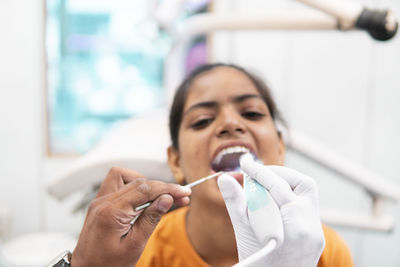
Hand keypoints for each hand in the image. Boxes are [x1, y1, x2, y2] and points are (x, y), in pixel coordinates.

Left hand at [71, 167, 190, 266]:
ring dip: (146, 184)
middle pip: (138, 181)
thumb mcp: (134, 245)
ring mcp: (99, 201)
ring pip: (126, 177)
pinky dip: (134, 188)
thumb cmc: (108, 264)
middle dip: (161, 187)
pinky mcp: (100, 203)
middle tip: (180, 197)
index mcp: (111, 212)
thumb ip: (150, 219)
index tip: (184, 192)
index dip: (168, 189)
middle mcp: (103, 201)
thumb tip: (167, 199)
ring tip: (159, 199)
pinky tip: (143, 200)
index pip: (145, 190)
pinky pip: (118, 184)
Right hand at [218, 162, 324, 266]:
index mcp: (295, 227)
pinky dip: (288, 199)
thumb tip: (224, 178)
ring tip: (263, 188)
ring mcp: (316, 232)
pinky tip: (271, 204)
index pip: (278, 186)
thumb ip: (235, 203)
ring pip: (307, 194)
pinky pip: (305, 207)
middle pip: (302, 184)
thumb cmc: (258, 265)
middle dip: (278, 174)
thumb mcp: (243, 234)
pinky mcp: (315, 236)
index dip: (259, 172)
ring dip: (286, 185)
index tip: (245, 164)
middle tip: (256, 175)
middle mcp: (311, 227)